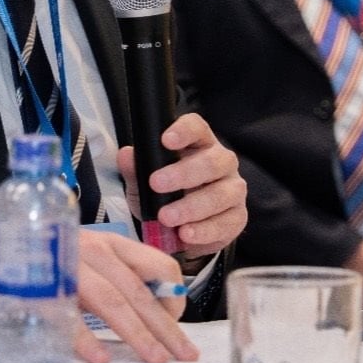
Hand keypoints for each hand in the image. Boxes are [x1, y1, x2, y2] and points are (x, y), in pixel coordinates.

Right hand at [0, 215, 196, 362]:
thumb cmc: (50, 256)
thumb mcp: (91, 255)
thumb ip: (120, 274)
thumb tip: (152, 308)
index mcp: (112, 244)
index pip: (158, 265)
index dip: (174, 295)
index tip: (179, 321)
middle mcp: (95, 252)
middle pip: (139, 292)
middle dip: (165, 327)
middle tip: (183, 353)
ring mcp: (70, 268)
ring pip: (112, 302)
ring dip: (137, 333)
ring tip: (154, 358)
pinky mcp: (44, 288)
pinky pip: (69, 316)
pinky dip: (86, 338)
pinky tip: (101, 357)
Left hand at [116, 112, 246, 259]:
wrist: (181, 232)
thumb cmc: (165, 195)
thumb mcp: (144, 183)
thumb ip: (136, 169)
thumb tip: (126, 155)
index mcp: (199, 144)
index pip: (197, 128)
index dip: (184, 131)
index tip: (166, 140)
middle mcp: (222, 162)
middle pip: (211, 161)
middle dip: (183, 173)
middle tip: (156, 184)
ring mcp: (233, 190)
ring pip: (220, 194)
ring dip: (191, 207)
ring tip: (167, 217)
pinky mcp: (237, 218)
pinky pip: (225, 223)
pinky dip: (203, 230)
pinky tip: (186, 234)